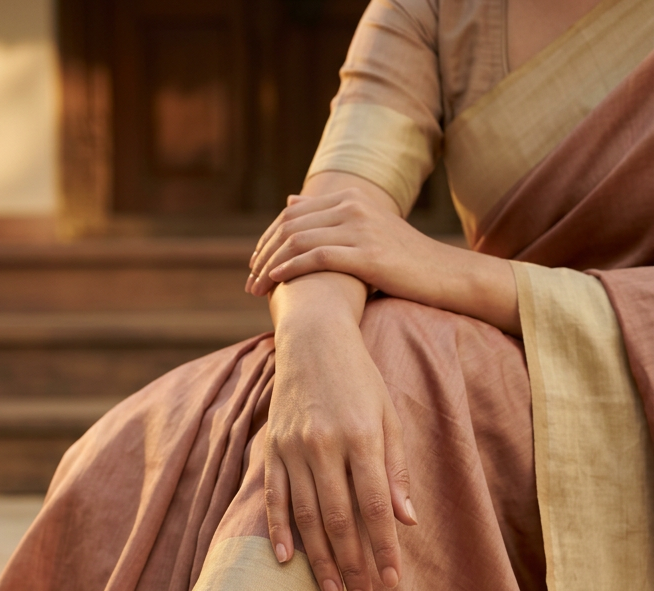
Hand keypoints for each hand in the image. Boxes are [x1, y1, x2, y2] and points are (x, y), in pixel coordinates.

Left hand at [248, 188, 443, 299]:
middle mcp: (353, 207)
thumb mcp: (364, 229)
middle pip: (290, 226)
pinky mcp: (368, 255)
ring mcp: (361, 228)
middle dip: (264, 255)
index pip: (292, 214)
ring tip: (256, 289)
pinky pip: (318, 257)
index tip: (255, 265)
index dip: (268, 240)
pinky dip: (291, 269)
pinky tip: (277, 283)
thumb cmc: (402, 260)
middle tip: (249, 282)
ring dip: (271, 267)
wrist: (444, 275)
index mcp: (351, 198)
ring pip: (299, 241)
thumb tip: (290, 200)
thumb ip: (327, 215)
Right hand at [266, 275, 417, 590]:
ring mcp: (293, 449)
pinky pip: (273, 497)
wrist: (312, 338)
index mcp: (361, 437)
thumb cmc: (359, 378)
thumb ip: (395, 469)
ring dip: (318, 559)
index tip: (391, 581)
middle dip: (352, 565)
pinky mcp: (272, 449)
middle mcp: (324, 446)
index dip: (382, 548)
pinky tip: (284, 560)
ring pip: (305, 516)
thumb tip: (406, 521)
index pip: (374, 507)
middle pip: (338, 519)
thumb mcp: (389, 415)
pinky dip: (277, 530)